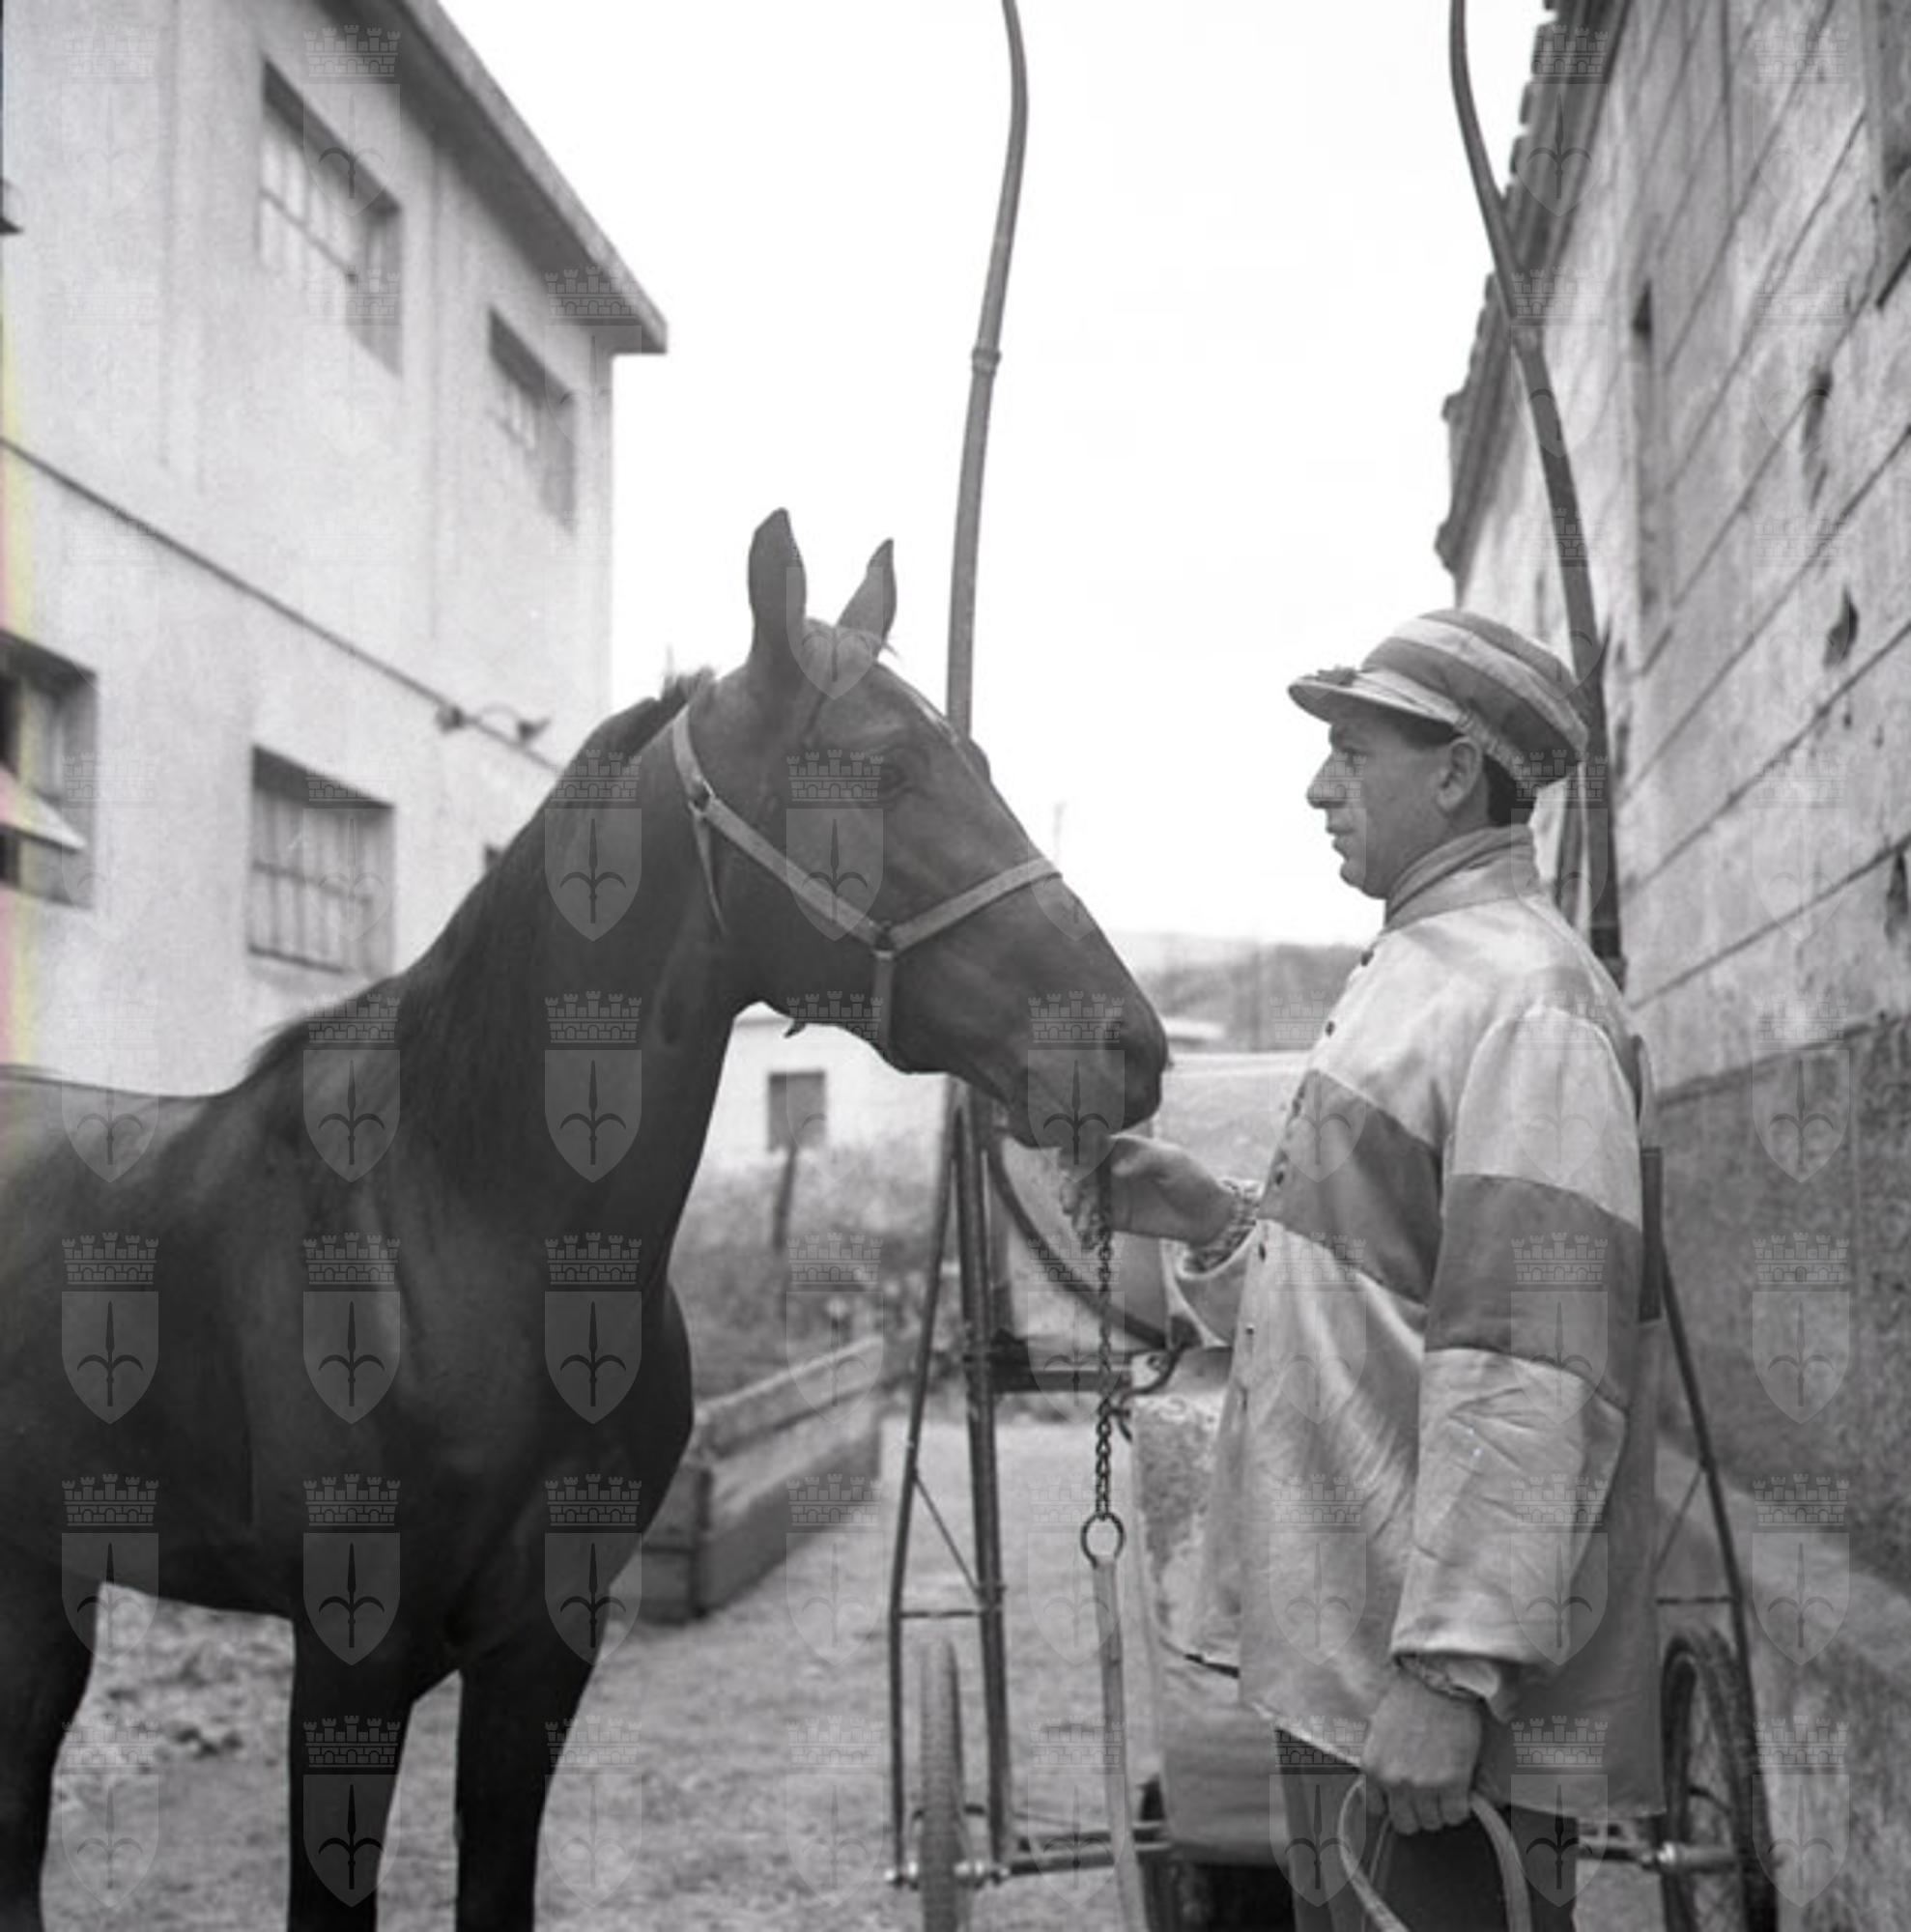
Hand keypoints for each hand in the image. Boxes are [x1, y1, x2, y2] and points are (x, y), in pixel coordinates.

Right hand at [1057, 1136, 1234, 1246]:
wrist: (1206, 1215)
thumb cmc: (1191, 1179)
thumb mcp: (1172, 1162)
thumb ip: (1144, 1160)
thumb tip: (1116, 1167)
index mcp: (1121, 1148)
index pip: (1090, 1144)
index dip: (1075, 1153)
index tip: (1071, 1167)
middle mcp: (1110, 1168)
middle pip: (1079, 1173)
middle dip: (1070, 1188)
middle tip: (1070, 1204)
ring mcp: (1109, 1193)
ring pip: (1081, 1199)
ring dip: (1076, 1212)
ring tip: (1083, 1227)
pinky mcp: (1112, 1217)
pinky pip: (1091, 1221)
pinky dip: (1085, 1230)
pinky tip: (1087, 1240)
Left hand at [1360, 1670, 1484, 1835]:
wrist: (1437, 1680)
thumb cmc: (1410, 1699)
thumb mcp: (1379, 1733)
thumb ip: (1382, 1763)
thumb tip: (1388, 1789)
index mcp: (1372, 1767)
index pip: (1377, 1810)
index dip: (1394, 1803)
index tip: (1405, 1796)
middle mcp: (1394, 1781)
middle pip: (1407, 1823)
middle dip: (1418, 1810)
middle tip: (1429, 1793)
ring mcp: (1423, 1785)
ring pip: (1433, 1822)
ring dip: (1441, 1807)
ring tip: (1446, 1784)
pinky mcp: (1452, 1784)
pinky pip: (1457, 1815)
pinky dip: (1461, 1806)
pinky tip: (1461, 1786)